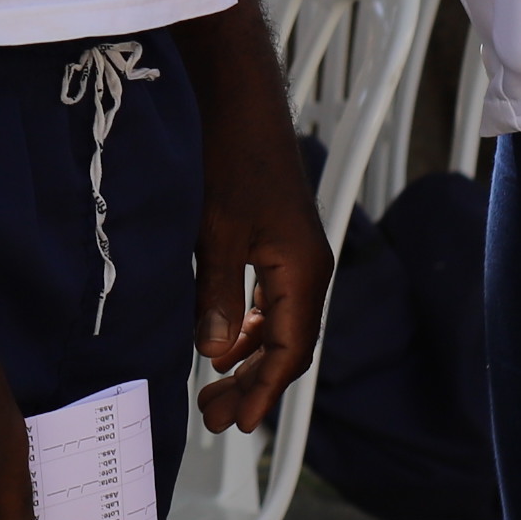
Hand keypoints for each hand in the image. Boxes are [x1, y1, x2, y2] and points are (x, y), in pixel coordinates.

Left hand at [178, 0, 331, 434]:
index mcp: (303, 271)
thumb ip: (216, 294)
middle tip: (214, 419)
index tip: (236, 426)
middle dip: (254, 384)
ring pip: (277, 324)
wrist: (235, 94)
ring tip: (214, 390)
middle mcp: (307, 266)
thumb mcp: (215, 230)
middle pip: (287, 345)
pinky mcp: (274, 237)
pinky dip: (245, 327)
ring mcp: (293, 252)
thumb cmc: (228, 156)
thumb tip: (213, 354)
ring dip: (247, 358)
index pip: (290, 351)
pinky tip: (220, 342)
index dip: (264, 392)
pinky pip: (266, 299)